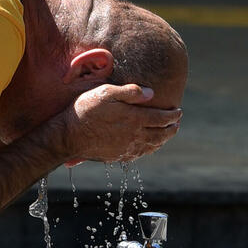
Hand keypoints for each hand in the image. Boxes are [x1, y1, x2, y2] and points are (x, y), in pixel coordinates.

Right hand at [63, 84, 181, 162]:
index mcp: (135, 119)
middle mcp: (135, 136)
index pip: (162, 118)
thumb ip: (130, 92)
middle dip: (172, 128)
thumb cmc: (85, 110)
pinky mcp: (118, 156)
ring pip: (152, 146)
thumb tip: (151, 93)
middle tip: (177, 123)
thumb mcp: (106, 93)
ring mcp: (127, 148)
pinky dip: (150, 149)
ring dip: (163, 140)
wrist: (68, 136)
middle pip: (162, 134)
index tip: (178, 111)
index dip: (173, 115)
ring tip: (167, 134)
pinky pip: (140, 154)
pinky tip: (149, 146)